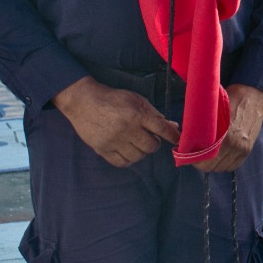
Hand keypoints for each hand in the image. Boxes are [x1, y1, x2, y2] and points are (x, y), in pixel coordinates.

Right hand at [51, 77, 180, 168]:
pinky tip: (128, 151)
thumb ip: (155, 114)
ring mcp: (114, 141)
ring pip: (138, 157)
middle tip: (149, 137)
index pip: (161, 128)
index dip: (173, 136)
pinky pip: (123, 163)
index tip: (178, 140)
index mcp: (137, 114)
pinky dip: (129, 159)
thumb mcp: (136, 100)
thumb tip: (173, 126)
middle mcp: (127, 129)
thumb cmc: (114, 99)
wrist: (84, 102)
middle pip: (151, 146)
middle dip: (154, 143)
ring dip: (142, 151)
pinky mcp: (103, 149)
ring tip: (137, 143)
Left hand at [190, 85, 262, 172]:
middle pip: (212, 167)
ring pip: (222, 168)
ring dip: (213, 164)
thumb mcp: (213, 111)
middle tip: (196, 154)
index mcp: (226, 137)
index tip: (189, 153)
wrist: (252, 97)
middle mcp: (235, 146)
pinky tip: (219, 156)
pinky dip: (224, 163)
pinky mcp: (248, 150)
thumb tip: (185, 138)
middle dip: (202, 163)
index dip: (194, 159)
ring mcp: (243, 149)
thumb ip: (202, 127)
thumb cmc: (229, 101)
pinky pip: (232, 166)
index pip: (206, 160)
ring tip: (208, 155)